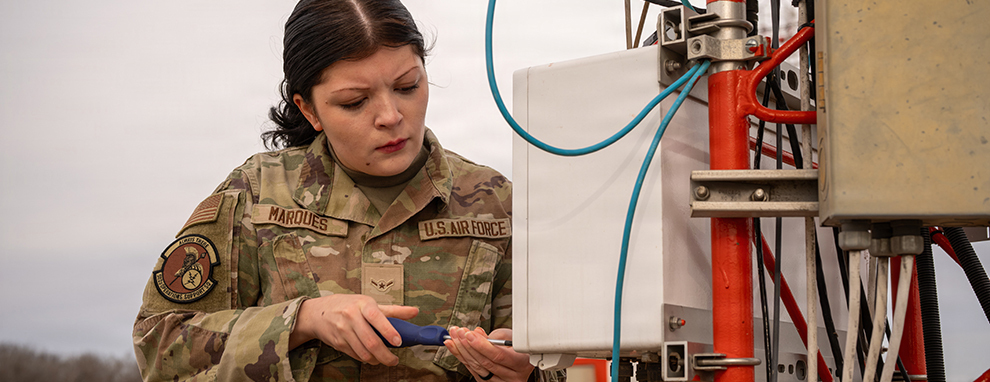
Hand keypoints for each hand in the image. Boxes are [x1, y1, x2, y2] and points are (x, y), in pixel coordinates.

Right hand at [289, 295, 418, 365]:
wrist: (318, 313)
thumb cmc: (348, 305)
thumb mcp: (369, 303)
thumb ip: (393, 310)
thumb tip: (415, 312)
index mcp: (362, 304)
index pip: (376, 317)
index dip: (388, 330)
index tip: (398, 341)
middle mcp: (351, 316)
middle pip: (371, 341)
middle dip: (385, 355)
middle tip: (394, 360)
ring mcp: (343, 330)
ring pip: (363, 352)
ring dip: (376, 359)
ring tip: (384, 359)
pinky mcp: (338, 343)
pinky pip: (355, 355)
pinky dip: (366, 358)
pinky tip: (371, 356)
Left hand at [444, 327, 534, 381]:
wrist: (521, 359)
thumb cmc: (517, 346)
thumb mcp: (511, 336)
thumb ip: (494, 336)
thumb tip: (476, 333)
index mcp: (521, 363)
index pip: (498, 356)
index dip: (481, 345)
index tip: (470, 334)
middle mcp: (512, 376)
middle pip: (485, 363)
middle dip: (468, 346)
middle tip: (459, 333)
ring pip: (477, 368)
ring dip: (462, 351)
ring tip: (454, 337)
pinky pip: (473, 371)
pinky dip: (462, 358)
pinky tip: (455, 348)